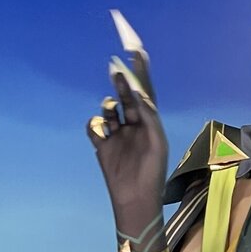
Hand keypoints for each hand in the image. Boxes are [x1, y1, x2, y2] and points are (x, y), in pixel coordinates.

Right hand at [86, 48, 168, 219]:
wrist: (135, 198)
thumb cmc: (152, 171)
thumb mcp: (156, 143)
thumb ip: (148, 118)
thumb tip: (139, 96)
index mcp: (150, 123)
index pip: (145, 93)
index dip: (141, 75)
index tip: (137, 54)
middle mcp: (133, 126)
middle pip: (125, 98)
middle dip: (121, 84)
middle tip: (115, 70)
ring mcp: (117, 135)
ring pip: (109, 111)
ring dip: (108, 106)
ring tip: (112, 110)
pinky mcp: (102, 146)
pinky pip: (94, 128)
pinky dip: (94, 124)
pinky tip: (100, 129)